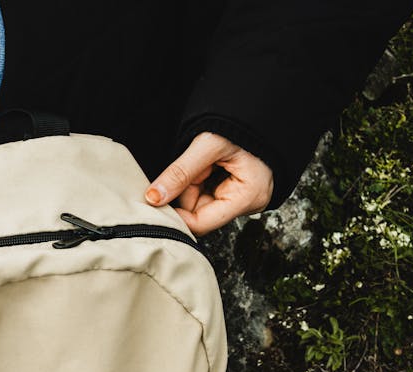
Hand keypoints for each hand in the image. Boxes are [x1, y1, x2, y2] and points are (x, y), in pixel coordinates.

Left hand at [144, 132, 273, 235]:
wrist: (259, 107)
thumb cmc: (243, 123)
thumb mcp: (208, 145)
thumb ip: (179, 173)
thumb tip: (153, 198)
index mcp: (248, 197)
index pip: (201, 223)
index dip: (177, 215)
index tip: (158, 201)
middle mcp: (248, 202)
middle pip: (199, 213)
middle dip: (186, 192)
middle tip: (192, 168)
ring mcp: (242, 197)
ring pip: (200, 203)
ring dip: (191, 185)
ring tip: (203, 162)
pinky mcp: (235, 190)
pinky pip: (207, 192)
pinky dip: (198, 180)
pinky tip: (205, 165)